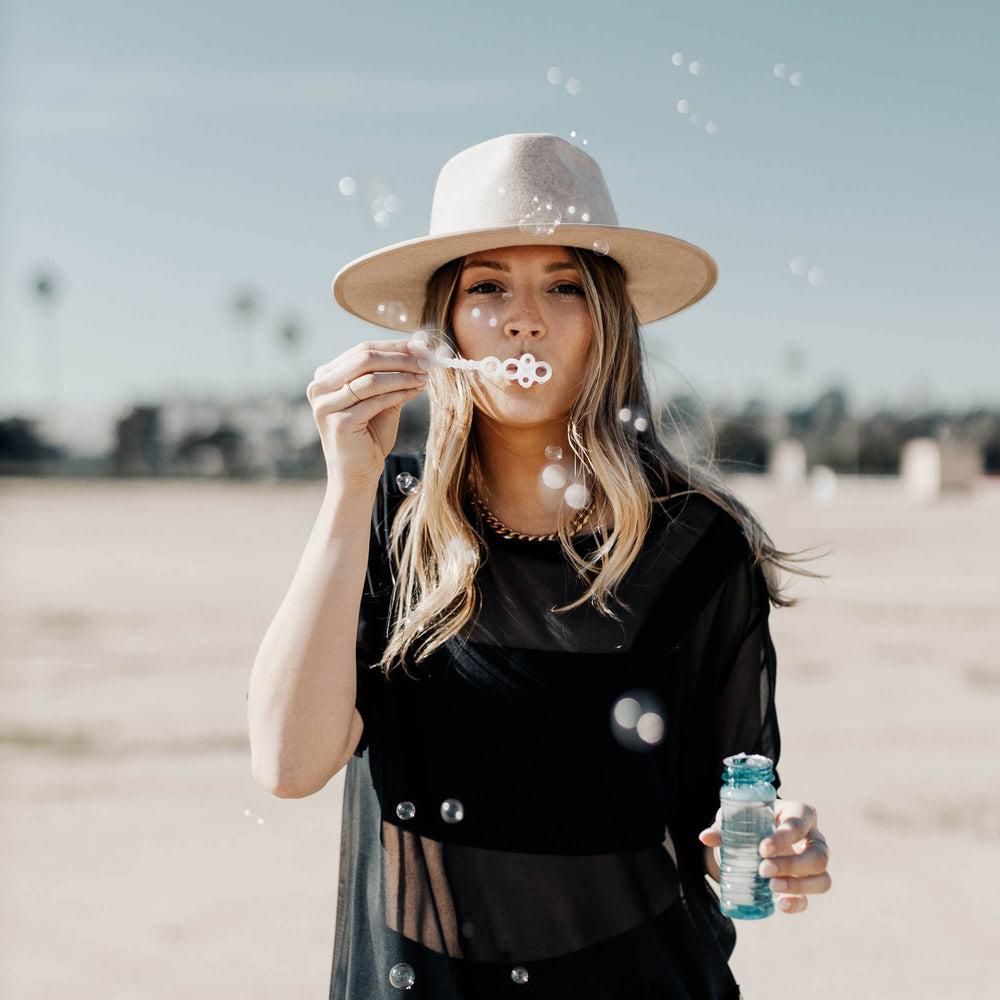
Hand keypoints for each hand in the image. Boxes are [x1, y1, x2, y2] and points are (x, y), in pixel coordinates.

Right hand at [306, 338, 431, 493]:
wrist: (357, 474)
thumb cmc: (369, 436)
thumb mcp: (382, 400)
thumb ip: (394, 376)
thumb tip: (420, 348)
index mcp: (326, 376)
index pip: (363, 349)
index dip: (395, 346)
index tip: (422, 346)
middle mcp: (319, 387)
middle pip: (365, 358)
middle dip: (401, 357)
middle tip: (427, 361)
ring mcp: (326, 405)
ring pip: (371, 379)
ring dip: (403, 375)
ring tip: (425, 377)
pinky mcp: (339, 422)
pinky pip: (375, 400)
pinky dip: (399, 393)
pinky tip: (416, 391)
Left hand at [698, 799, 831, 913]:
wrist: (753, 837)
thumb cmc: (748, 820)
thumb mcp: (737, 817)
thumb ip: (724, 826)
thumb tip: (705, 837)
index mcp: (799, 813)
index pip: (800, 822)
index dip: (785, 837)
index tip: (762, 848)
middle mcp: (813, 838)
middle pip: (819, 854)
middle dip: (792, 864)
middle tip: (763, 869)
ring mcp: (813, 864)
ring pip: (823, 879)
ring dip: (799, 885)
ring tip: (771, 887)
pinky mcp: (807, 885)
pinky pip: (810, 898)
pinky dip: (798, 903)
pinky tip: (780, 904)